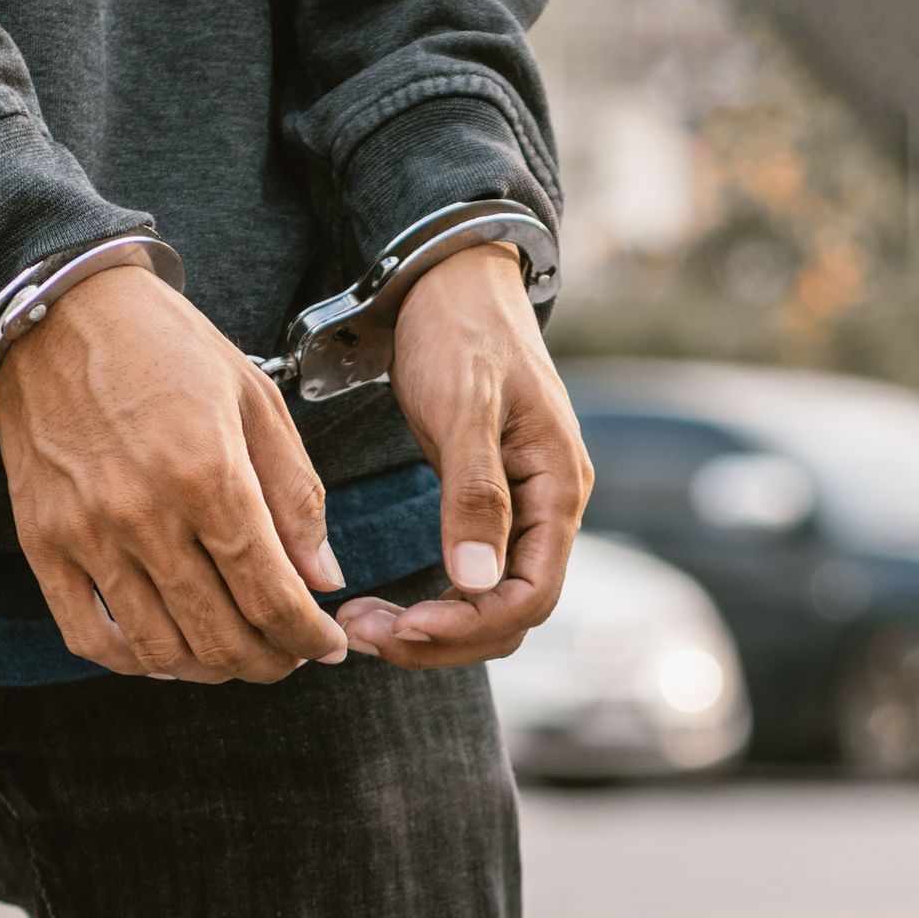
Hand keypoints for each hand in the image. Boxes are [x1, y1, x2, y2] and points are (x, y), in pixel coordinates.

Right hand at [0, 264, 348, 682]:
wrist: (60, 311)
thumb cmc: (168, 348)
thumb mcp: (255, 401)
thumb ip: (295, 495)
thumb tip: (323, 581)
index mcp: (209, 473)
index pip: (271, 595)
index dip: (309, 638)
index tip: (328, 646)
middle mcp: (145, 512)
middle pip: (220, 634)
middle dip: (269, 661)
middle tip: (289, 656)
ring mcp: (87, 532)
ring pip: (160, 648)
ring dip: (209, 668)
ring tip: (235, 654)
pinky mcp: (41, 540)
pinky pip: (87, 635)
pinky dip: (133, 661)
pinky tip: (165, 651)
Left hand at [336, 242, 592, 666]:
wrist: (450, 281)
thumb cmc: (460, 331)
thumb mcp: (466, 406)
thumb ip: (475, 493)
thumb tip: (478, 580)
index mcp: (557, 488)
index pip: (531, 595)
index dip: (470, 625)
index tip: (404, 626)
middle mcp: (548, 507)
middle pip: (509, 612)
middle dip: (440, 635)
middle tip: (362, 634)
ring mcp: (520, 507)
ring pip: (487, 601)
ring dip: (430, 625)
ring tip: (361, 623)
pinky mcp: (487, 502)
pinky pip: (470, 576)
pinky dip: (430, 599)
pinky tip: (383, 601)